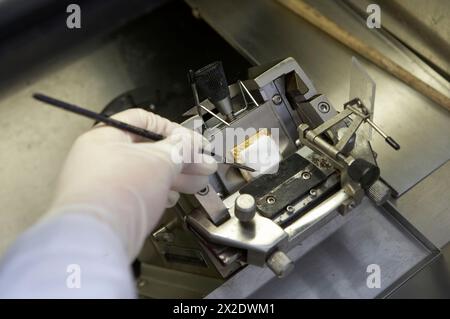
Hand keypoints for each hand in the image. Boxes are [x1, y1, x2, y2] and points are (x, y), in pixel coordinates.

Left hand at [45, 109, 216, 258]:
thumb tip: (190, 142)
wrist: (96, 238)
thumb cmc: (115, 195)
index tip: (193, 142)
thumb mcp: (160, 161)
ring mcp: (104, 184)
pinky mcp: (110, 208)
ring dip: (176, 177)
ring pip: (147, 174)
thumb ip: (180, 148)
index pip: (145, 122)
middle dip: (182, 158)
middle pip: (150, 151)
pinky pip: (139, 194)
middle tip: (203, 164)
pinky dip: (158, 194)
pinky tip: (171, 198)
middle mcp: (101, 158)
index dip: (173, 130)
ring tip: (197, 183)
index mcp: (106, 136)